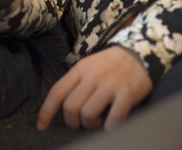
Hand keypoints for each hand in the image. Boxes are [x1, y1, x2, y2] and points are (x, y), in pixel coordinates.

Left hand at [37, 46, 152, 131]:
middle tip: (82, 122)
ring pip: (88, 114)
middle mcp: (93, 76)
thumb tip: (61, 106)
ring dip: (90, 125)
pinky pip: (113, 118)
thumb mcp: (89, 66)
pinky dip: (109, 128)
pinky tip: (111, 125)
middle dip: (73, 122)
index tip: (41, 126)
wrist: (140, 54)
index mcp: (80, 69)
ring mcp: (110, 84)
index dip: (46, 112)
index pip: (57, 92)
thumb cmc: (110, 64)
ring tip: (98, 121)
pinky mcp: (126, 93)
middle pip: (71, 107)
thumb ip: (76, 82)